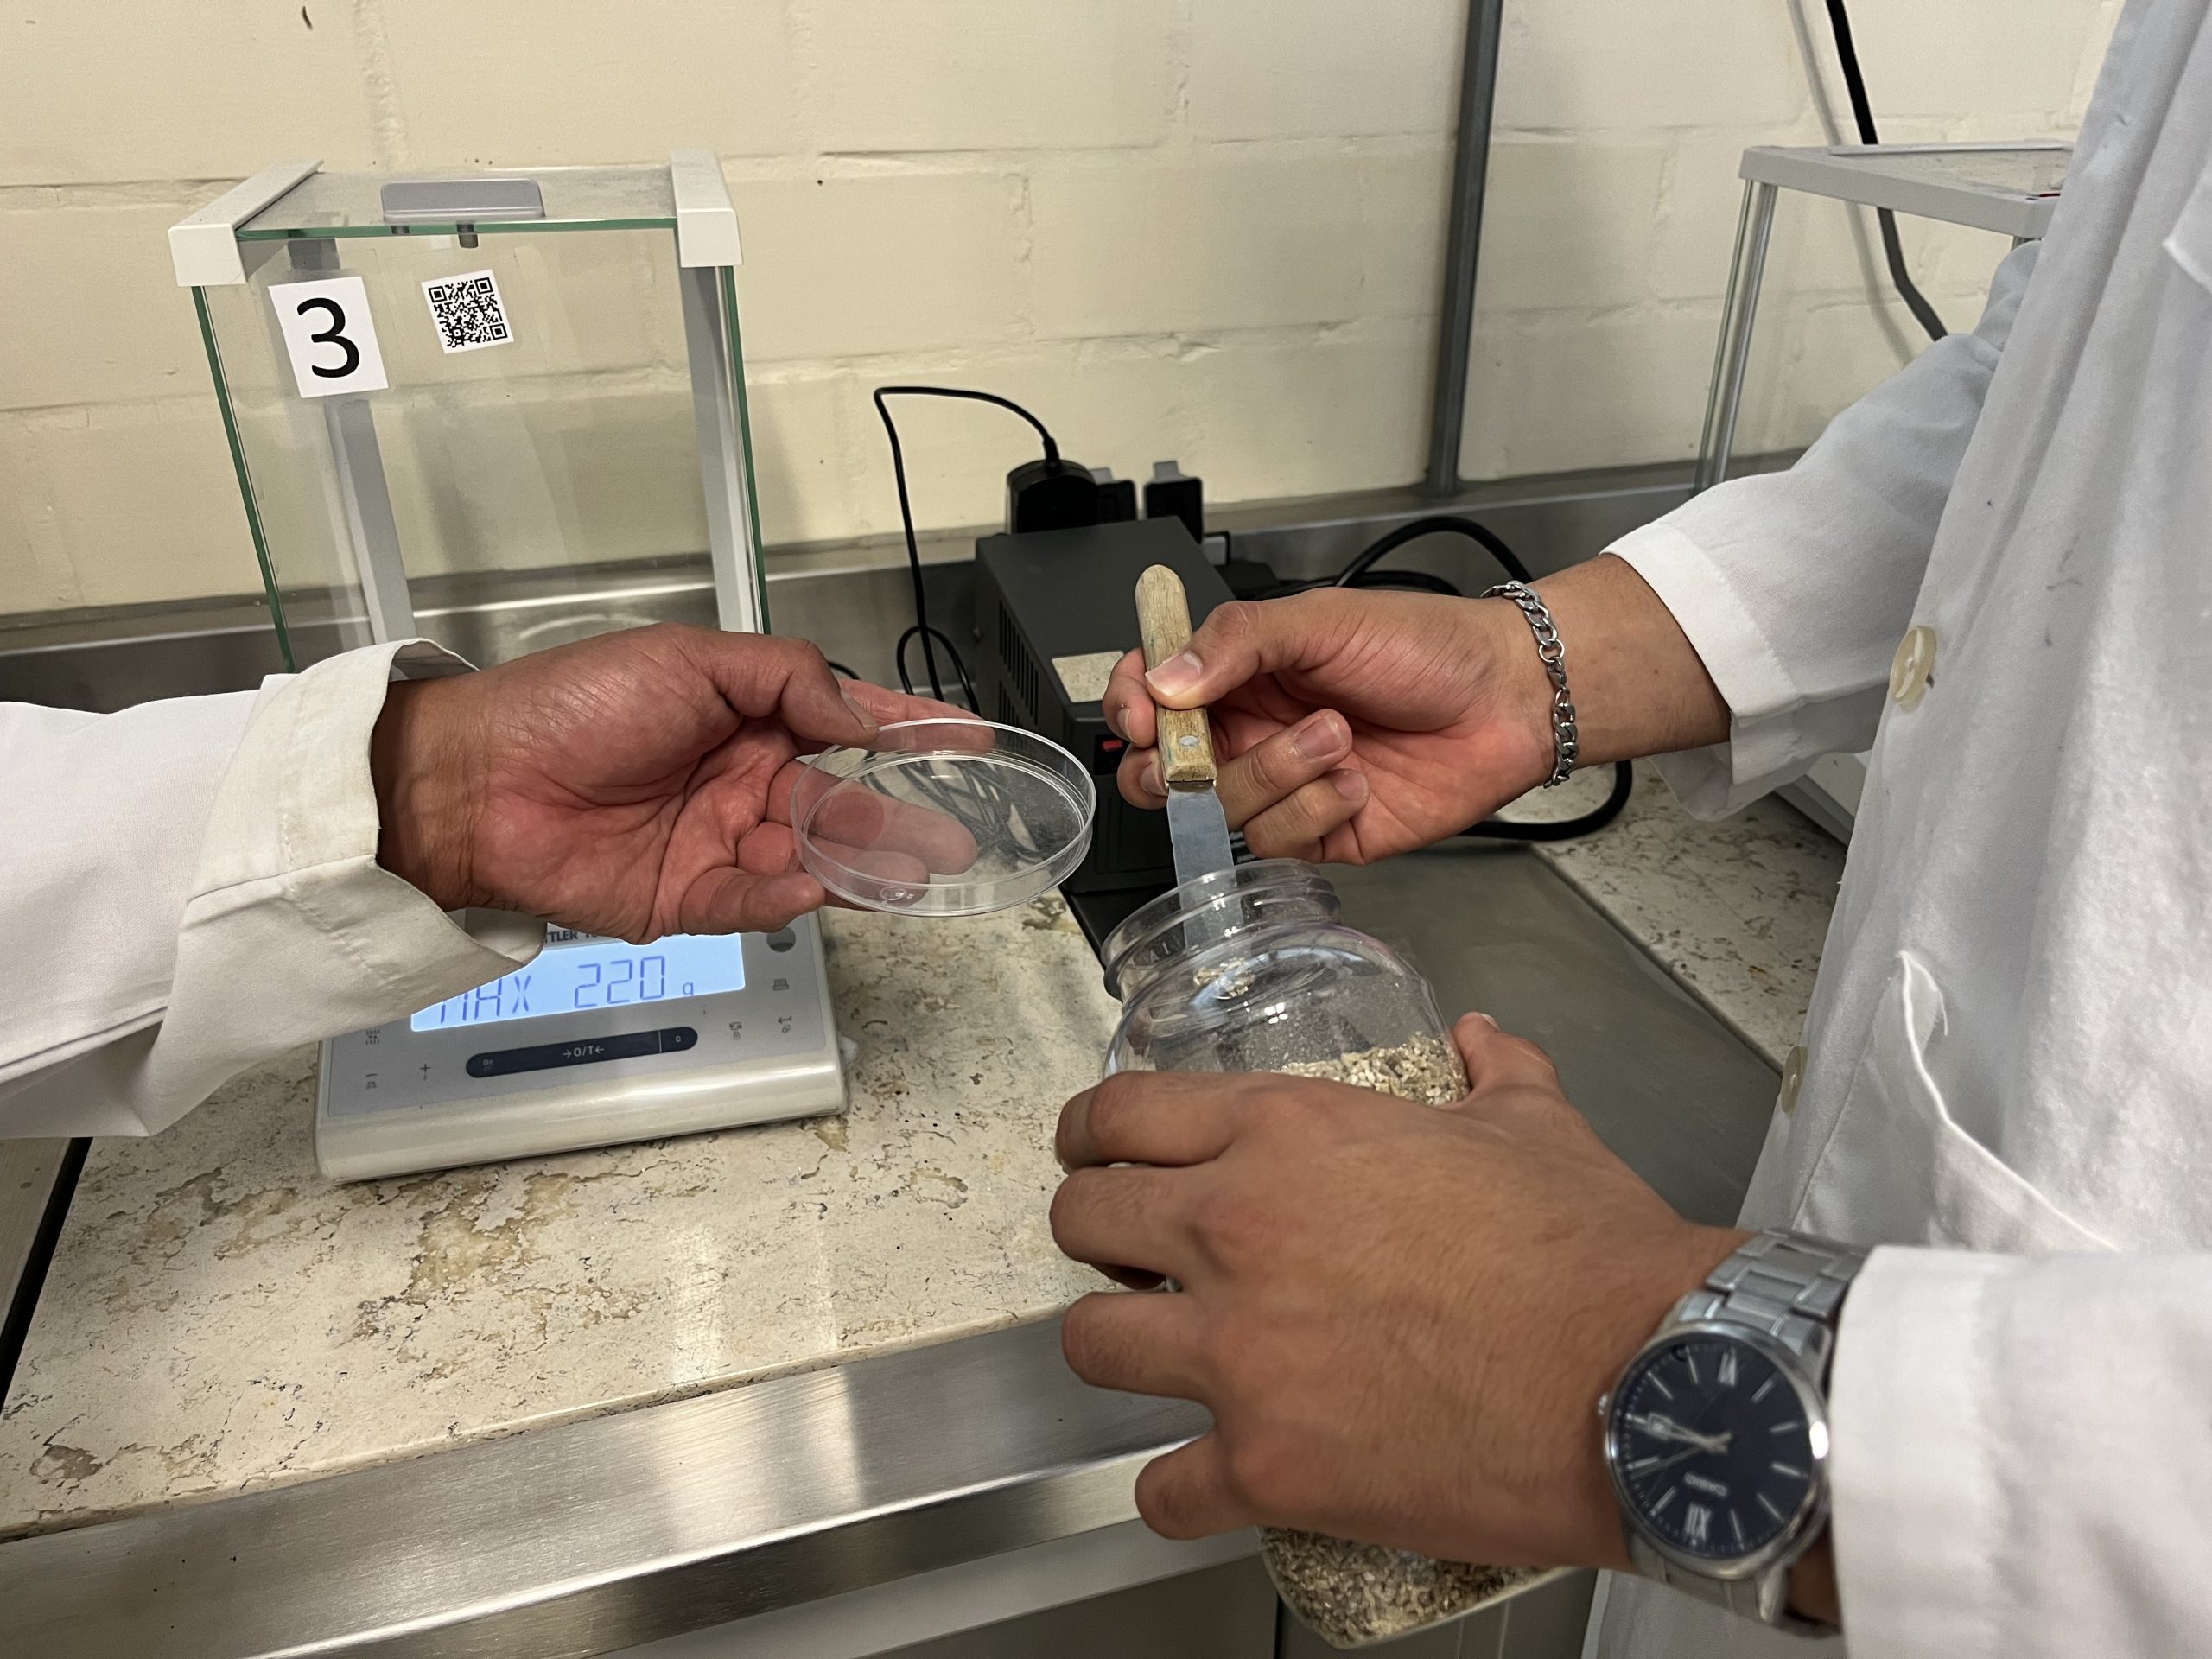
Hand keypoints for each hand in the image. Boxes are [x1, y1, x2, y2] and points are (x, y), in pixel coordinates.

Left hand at [370, 624, 965, 939]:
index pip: (848, 724)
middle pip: (844, 806)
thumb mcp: (690, 658)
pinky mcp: (686, 901)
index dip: (910, 732)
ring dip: (864, 867)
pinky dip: (789, 900)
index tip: (970, 740)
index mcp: (748, 717)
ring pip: (811, 862)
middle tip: (958, 837)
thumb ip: (787, 680)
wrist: (478, 779)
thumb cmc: (572, 703)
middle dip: (904, 820)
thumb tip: (860, 717)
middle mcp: (743, 782)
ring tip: (916, 873)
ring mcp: (719, 844)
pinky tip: (815, 890)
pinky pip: (755, 905)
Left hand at [1049, 1012, 1742, 1570]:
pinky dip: (1177, 1490)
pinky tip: (1204, 1481)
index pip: (1122, 1114)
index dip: (1091, 1135)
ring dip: (1117, 1349)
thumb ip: (1491, 1069)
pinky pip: (1162, 1489)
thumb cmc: (1591, 1254)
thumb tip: (1482, 1036)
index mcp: (1288, 1134)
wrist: (1648, 1379)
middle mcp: (1239, 1231)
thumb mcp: (1535, 1126)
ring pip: (1090, 1346)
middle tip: (1129, 1258)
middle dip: (1095, 1237)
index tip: (1091, 1153)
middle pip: (1083, 1221)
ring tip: (1156, 1357)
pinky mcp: (1267, 1465)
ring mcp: (1242, 1355)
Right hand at [1099, 588, 1554, 862]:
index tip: (1140, 714)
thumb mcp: (1321, 619)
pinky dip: (1315, 810)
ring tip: (1338, 735)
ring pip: (1223, 809)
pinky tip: (1357, 780)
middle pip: (1165, 772)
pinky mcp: (1321, 833)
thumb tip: (1165, 679)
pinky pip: (1277, 841)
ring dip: (1278, 773)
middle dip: (1176, 768)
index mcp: (1241, 673)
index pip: (1151, 696)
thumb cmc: (1426, 646)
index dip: (1130, 708)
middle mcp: (1253, 732)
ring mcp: (1284, 787)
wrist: (1507, 699)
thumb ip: (1237, 641)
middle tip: (1206, 750)